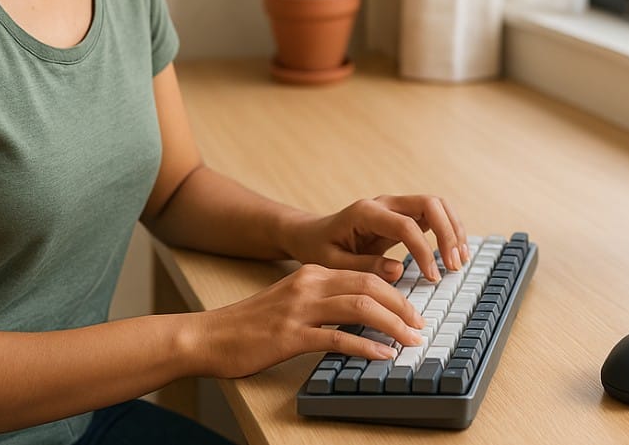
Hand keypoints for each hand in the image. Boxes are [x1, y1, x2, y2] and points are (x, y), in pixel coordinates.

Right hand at [193, 263, 425, 377]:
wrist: (209, 336)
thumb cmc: (250, 325)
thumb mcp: (291, 302)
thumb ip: (323, 303)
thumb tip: (361, 316)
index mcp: (312, 274)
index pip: (365, 275)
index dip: (396, 293)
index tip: (412, 312)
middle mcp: (309, 284)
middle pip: (370, 286)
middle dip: (402, 306)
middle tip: (420, 325)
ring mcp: (300, 309)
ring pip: (361, 307)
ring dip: (393, 325)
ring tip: (410, 340)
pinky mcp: (291, 335)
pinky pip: (339, 338)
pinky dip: (367, 346)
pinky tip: (382, 355)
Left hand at [285, 194, 468, 282]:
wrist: (312, 234)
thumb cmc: (319, 248)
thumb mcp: (332, 263)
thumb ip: (364, 267)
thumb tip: (398, 271)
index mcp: (365, 212)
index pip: (406, 225)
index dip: (423, 251)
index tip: (432, 277)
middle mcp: (384, 203)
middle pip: (429, 204)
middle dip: (448, 233)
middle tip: (454, 265)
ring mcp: (395, 206)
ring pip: (437, 205)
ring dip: (453, 229)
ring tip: (459, 260)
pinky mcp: (402, 215)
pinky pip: (433, 215)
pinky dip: (448, 230)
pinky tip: (454, 253)